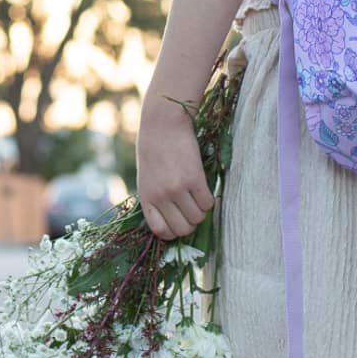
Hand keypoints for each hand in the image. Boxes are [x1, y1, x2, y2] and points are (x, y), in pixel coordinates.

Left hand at [136, 96, 215, 240]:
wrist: (163, 126)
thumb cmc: (154, 151)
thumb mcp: (147, 178)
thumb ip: (156, 199)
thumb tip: (172, 222)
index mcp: (147, 198)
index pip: (161, 231)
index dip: (173, 232)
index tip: (179, 222)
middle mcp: (161, 196)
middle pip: (183, 229)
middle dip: (191, 224)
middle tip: (192, 211)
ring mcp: (178, 188)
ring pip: (198, 218)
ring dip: (201, 211)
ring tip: (197, 197)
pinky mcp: (194, 179)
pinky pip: (208, 203)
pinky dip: (209, 200)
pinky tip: (204, 189)